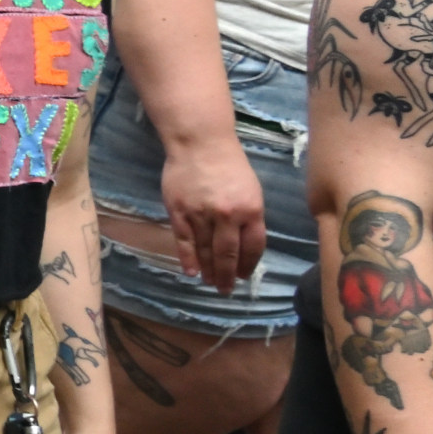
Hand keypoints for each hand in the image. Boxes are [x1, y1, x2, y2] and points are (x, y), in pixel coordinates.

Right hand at [160, 133, 266, 292]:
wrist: (200, 143)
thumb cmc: (230, 165)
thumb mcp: (251, 190)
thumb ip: (248, 216)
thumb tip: (242, 243)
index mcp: (251, 210)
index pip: (252, 246)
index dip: (248, 265)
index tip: (243, 276)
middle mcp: (227, 215)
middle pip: (228, 254)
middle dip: (227, 275)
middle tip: (225, 290)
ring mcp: (201, 215)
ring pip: (205, 250)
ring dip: (208, 270)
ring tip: (209, 283)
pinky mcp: (179, 212)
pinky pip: (184, 241)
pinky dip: (188, 258)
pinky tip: (191, 272)